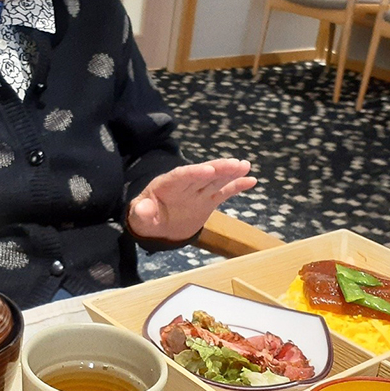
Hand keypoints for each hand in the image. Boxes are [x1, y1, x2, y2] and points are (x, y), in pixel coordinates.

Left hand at [127, 159, 255, 241]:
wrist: (156, 226)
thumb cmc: (145, 219)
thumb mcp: (139, 218)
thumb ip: (141, 213)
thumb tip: (142, 209)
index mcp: (167, 185)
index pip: (181, 176)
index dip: (194, 172)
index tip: (208, 169)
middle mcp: (185, 185)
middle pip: (203, 174)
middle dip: (218, 168)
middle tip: (234, 164)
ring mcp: (198, 192)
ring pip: (216, 180)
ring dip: (230, 173)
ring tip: (245, 166)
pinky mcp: (208, 201)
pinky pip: (223, 192)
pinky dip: (236, 186)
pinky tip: (251, 181)